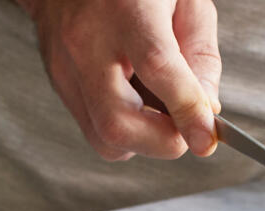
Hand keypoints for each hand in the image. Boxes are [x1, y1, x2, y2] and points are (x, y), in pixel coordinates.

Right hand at [23, 0, 220, 160]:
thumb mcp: (185, 0)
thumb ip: (201, 55)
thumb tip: (205, 110)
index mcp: (127, 11)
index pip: (156, 69)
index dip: (186, 111)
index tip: (206, 138)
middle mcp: (88, 41)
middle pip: (117, 122)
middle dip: (160, 143)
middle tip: (184, 130)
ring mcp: (66, 65)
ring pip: (102, 138)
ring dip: (141, 140)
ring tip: (158, 110)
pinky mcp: (58, 81)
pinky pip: (92, 126)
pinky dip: (123, 126)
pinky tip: (134, 99)